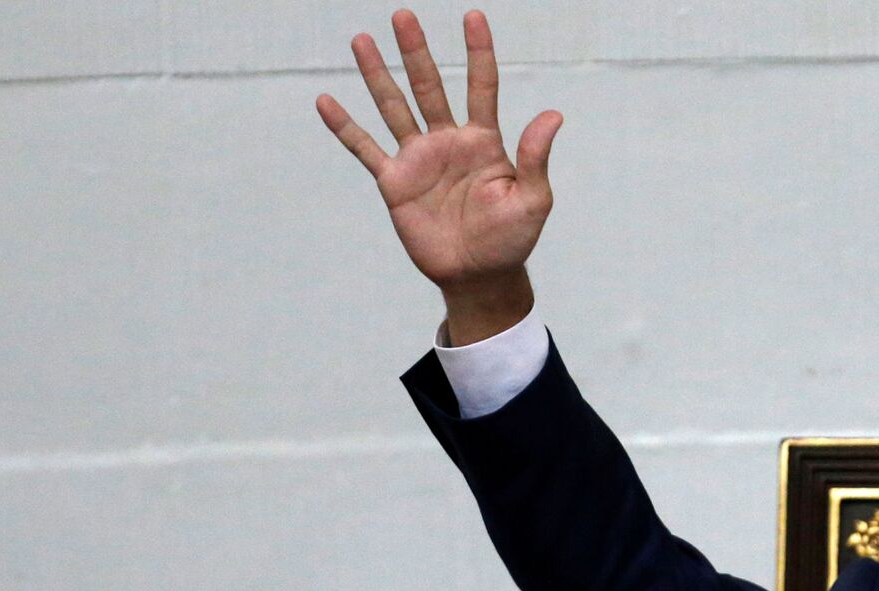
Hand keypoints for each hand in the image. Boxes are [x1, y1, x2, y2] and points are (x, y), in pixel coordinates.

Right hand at [316, 9, 559, 332]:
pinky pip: (365, 148)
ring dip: (378, 75)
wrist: (479, 276)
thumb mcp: (533, 199)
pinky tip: (326, 101)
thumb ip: (535, 157)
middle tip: (403, 15)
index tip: (474, 16)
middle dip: (416, 52)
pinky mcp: (394, 182)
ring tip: (362, 39)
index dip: (479, 52)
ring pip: (394, 107)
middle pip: (429, 86)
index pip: (482, 86)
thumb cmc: (511, 239)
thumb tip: (553, 114)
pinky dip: (345, 126)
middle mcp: (448, 142)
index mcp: (484, 141)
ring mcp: (418, 159)